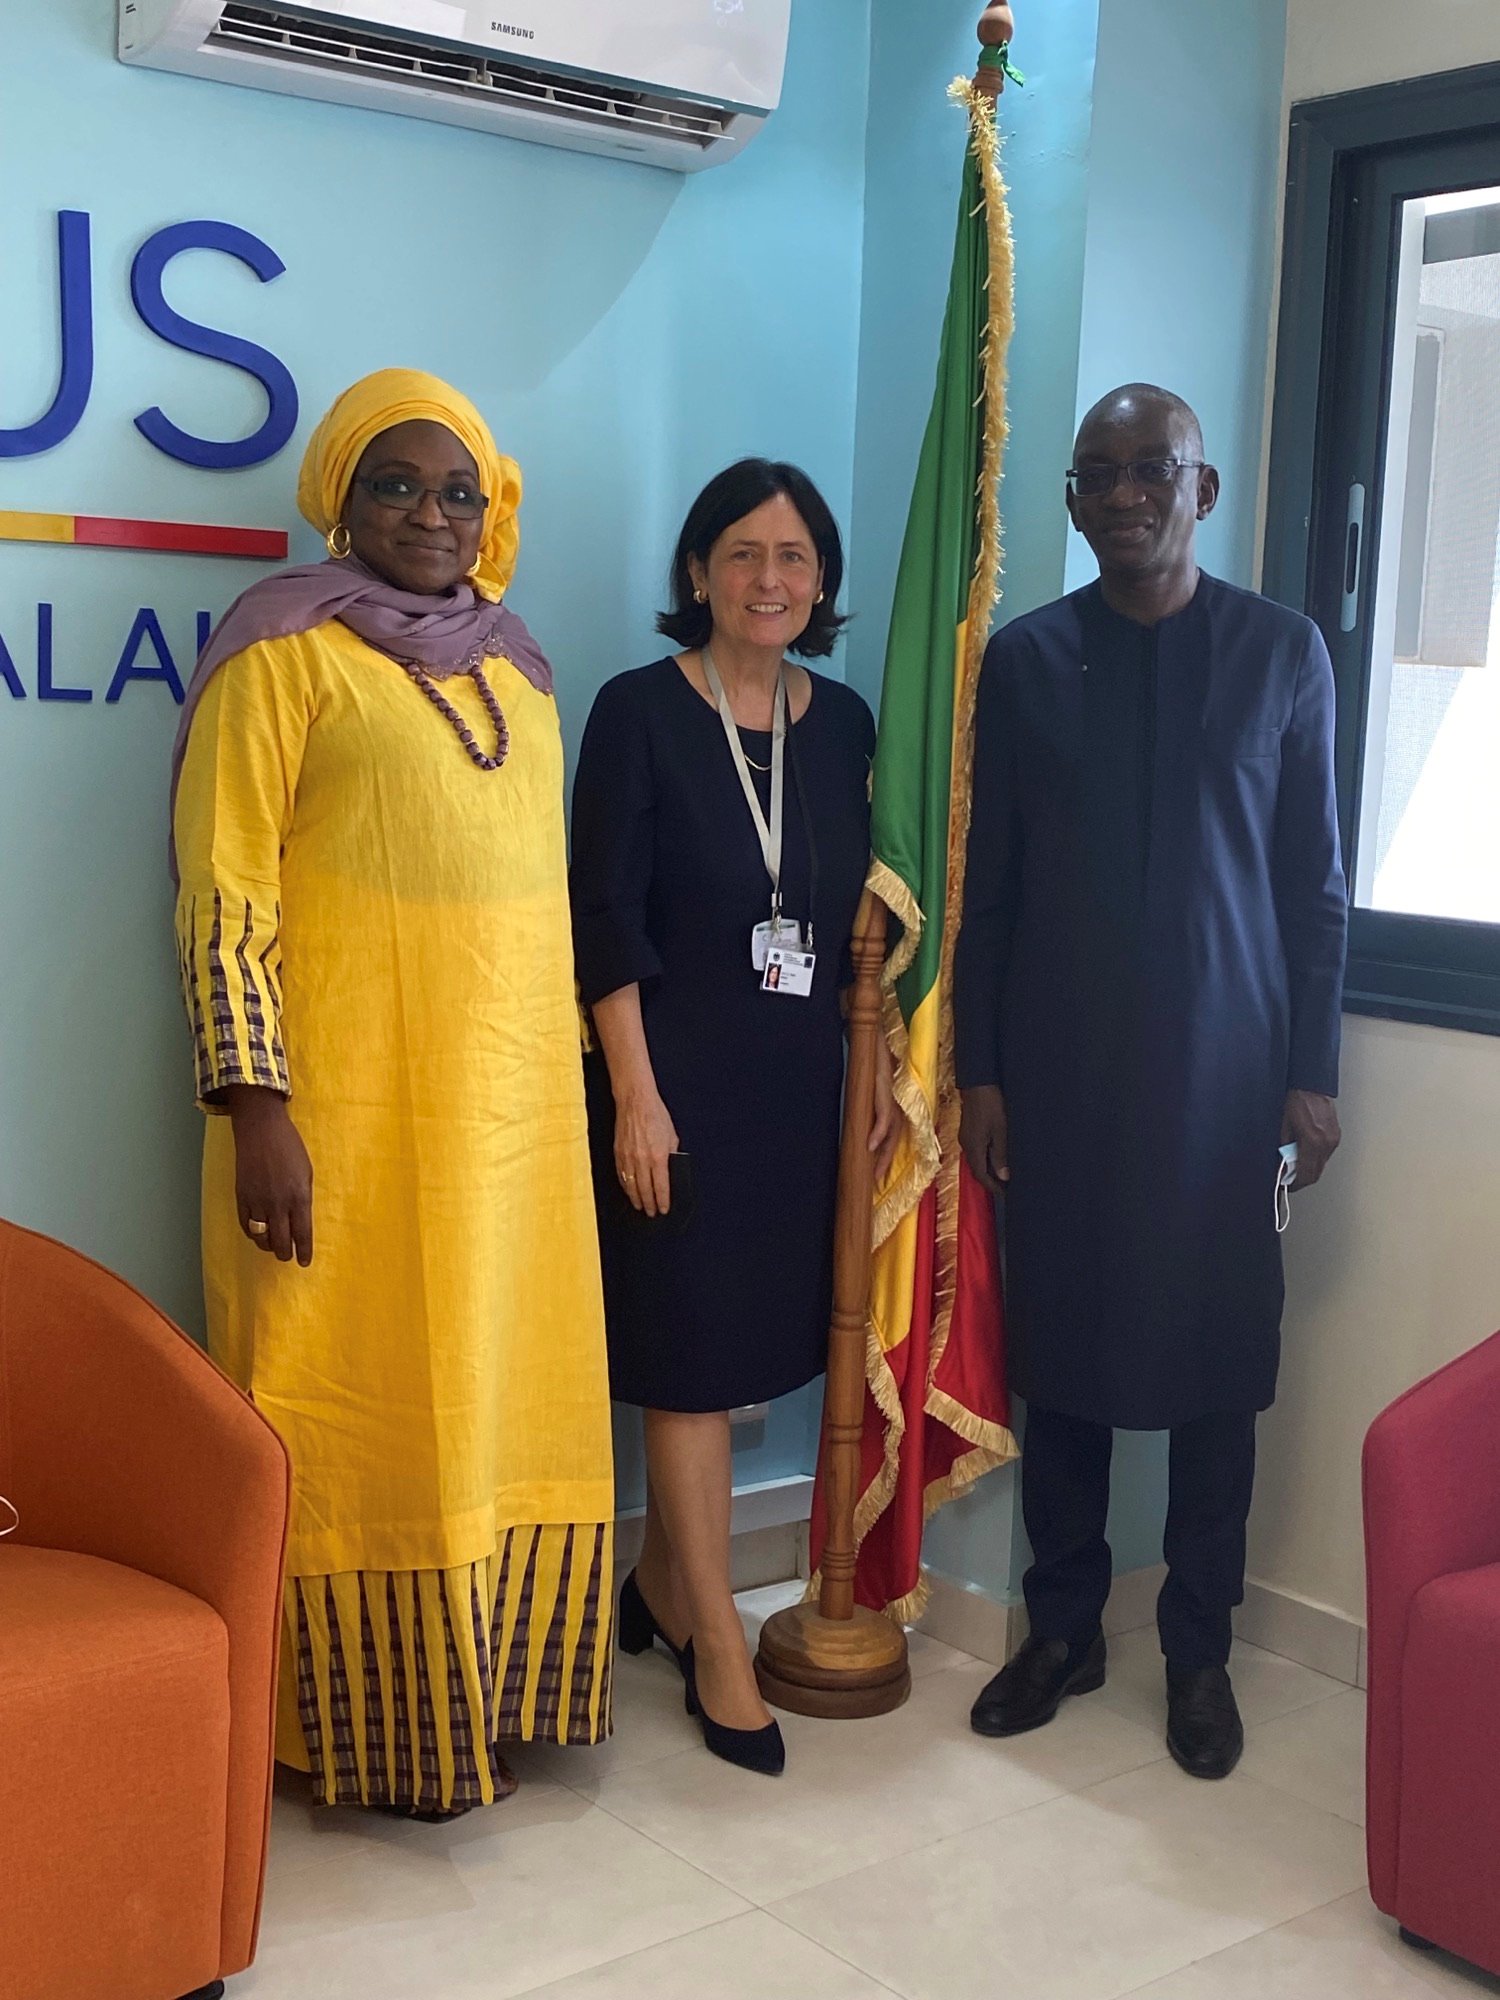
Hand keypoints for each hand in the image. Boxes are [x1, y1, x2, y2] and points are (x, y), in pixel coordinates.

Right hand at [224, 1085, 313, 1265]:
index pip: (302, 1234)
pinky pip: (245, 1225)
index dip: (304, 1252)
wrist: (261, 1130)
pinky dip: (252, 1234)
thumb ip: (303, 1199)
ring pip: (261, 1237)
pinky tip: (258, 1234)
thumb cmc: (290, 1147)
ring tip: (274, 1246)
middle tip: (289, 1256)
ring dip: (268, 1246)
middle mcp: (278, 1203)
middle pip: (281, 1242)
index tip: (304, 1262)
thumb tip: (300, 1222)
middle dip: (286, 1253)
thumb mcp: (306, 1173)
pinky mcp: (241, 1197)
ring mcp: (257, 1201)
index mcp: (299, 1196)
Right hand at [614, 1084, 679, 1216]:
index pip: (661, 1186)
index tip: (664, 1209)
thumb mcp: (672, 1135)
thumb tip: (671, 1170)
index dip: (662, 1201)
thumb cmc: (655, 1114)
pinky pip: (621, 1175)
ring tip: (640, 1207)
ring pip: (631, 1186)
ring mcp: (628, 1157)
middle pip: (645, 1190)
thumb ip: (671, 1155)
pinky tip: (629, 1191)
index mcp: (658, 1156)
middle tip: (651, 1213)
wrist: (635, 1101)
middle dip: (649, 1204)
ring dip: (636, 1198)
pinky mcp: (618, 1153)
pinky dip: (625, 1186)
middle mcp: (642, 1160)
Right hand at [868, 1031, 905, 1184]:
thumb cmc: (867, 1051)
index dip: (887, 1150)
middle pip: (896, 1134)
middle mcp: (894, 1096)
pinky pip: (883, 1114)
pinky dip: (878, 1131)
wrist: (869, 1029)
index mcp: (891, 1097)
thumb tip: (853, 1116)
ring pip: (892, 1129)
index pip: (893, 1128)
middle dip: (887, 1158)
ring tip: (876, 1171)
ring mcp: (890, 1092)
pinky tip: (869, 1145)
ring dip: (884, 1152)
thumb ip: (864, 1095)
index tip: (878, 1170)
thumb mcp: (865, 1078)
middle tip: (878, 1180)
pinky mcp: (884, 1086)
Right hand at [959, 1084, 1009, 1194]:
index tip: (1005, 1193)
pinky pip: (975, 1151)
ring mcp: (966, 1137)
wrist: (977, 1083)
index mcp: (973, 1148)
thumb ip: (1000, 1155)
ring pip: (976, 1160)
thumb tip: (1003, 1177)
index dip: (993, 1187)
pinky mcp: (968, 1130)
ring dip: (987, 1169)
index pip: (981, 1175)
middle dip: (990, 1181)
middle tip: (1006, 1187)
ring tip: (1003, 1174)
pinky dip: (985, 1158)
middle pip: (976, 1170)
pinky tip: (995, 1156)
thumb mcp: (1000, 1131)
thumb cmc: (991, 1106)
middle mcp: (966, 1145)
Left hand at [1281, 1088, 1340, 1189]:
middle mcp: (1327, 1142)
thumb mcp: (1283, 1126)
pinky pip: (1325, 1154)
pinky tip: (1304, 1152)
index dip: (1295, 1183)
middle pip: (1316, 1173)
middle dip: (1301, 1179)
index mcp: (1313, 1141)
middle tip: (1288, 1178)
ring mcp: (1334, 1138)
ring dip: (1308, 1168)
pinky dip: (1314, 1158)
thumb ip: (1284, 1148)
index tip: (1287, 1186)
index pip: (1306, 1174)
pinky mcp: (1336, 1134)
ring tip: (1294, 1164)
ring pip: (1321, 1164)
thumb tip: (1282, 1165)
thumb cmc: (1295, 1100)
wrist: (1310, 1083)